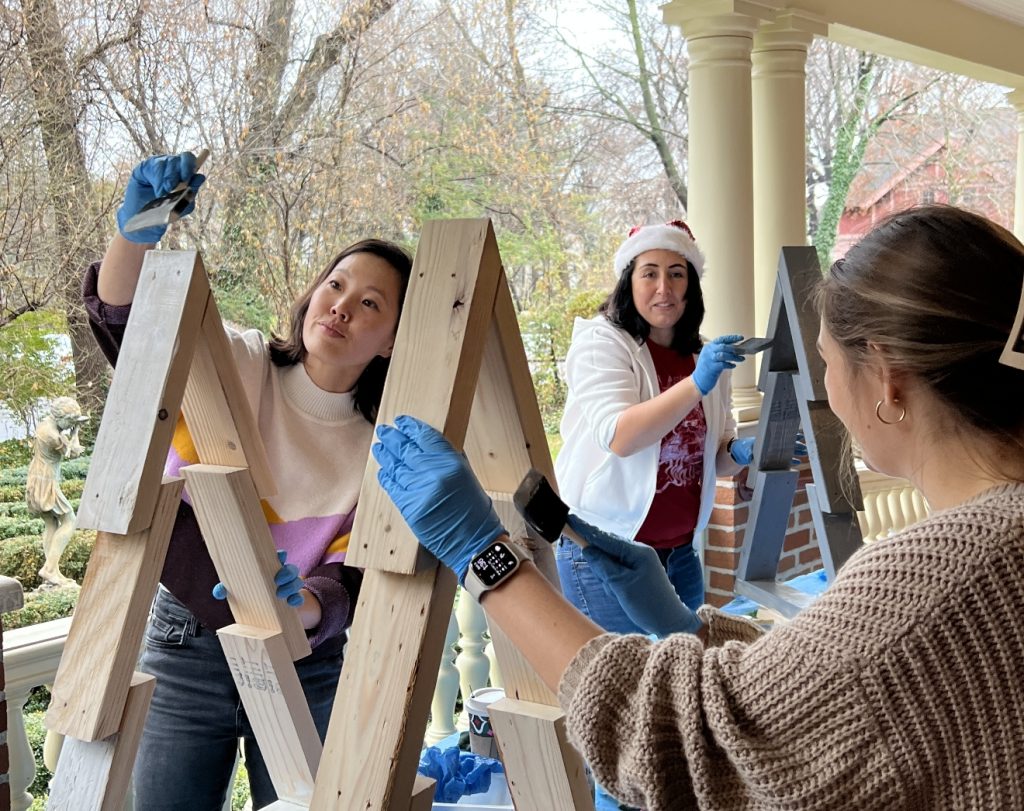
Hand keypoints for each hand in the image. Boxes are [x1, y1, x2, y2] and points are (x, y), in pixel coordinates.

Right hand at [116, 152, 205, 243]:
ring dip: (168, 179)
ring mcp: (160, 164)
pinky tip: (158, 192)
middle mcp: (175, 166)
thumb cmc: (165, 212)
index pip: (191, 160)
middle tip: (174, 187)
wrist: (143, 220)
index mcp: (186, 174)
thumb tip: (201, 177)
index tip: (186, 178)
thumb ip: (191, 193)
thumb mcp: (182, 206)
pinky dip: (158, 180)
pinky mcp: (146, 167)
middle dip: (180, 172)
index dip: (190, 165)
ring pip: (169, 162)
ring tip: (164, 194)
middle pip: (184, 157)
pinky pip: (155, 166)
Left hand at [212, 550, 303, 606]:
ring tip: (280, 594)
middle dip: (287, 572)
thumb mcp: (238, 590)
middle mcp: (282, 576)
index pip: (278, 558)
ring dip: (290, 586)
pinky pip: (299, 599)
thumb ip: (227, 589)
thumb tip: (219, 591)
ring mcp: (290, 589)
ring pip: (297, 582)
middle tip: (278, 579)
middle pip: (290, 569)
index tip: (280, 556)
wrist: (267, 615)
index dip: (280, 555)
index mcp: (269, 569)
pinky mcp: (294, 602)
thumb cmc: (251, 594)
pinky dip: (297, 600)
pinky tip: (290, 603)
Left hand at [373, 415, 505, 580]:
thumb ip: (447, 458)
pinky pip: (392, 487)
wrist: (474, 541)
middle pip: (406, 449)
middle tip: (384, 431)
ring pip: (395, 466)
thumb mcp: (466, 475)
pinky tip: (383, 471)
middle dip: (393, 438)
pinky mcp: (408, 507)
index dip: (411, 427)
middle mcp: (433, 473)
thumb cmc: (474, 510)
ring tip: (379, 447)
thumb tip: (426, 443)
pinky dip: (386, 477)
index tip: (402, 421)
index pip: (425, 436)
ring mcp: (418, 490)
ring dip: (385, 455)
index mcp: (451, 462)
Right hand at [570, 514, 701, 636]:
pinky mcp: (636, 572)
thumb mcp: (622, 586)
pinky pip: (616, 570)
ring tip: (619, 593)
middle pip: (606, 548)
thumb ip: (603, 566)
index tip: (570, 519)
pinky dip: (612, 581)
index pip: (605, 538)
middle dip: (599, 563)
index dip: (586, 530)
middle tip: (609, 582)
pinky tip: (620, 593)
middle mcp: (638, 552)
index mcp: (637, 552)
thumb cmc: (649, 605)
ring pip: (609, 561)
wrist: (671, 623)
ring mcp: (638, 562)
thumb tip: (588, 550)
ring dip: (607, 577)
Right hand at [692, 334, 744, 395]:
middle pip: (723, 346)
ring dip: (734, 357)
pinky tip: (733, 365)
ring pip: (724, 355)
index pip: (721, 339)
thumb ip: (721, 352)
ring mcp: (709, 359)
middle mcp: (708, 352)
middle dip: (735, 348)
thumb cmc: (707, 368)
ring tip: (741, 359)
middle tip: (743, 351)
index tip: (741, 338)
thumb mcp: (712, 356)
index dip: (732, 338)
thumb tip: (736, 349)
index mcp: (709, 347)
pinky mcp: (711, 368)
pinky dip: (730, 364)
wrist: (698, 380)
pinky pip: (723, 364)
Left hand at [729, 430, 806, 465]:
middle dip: (796, 444)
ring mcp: (772, 452)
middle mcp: (770, 445)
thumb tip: (750, 455)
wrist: (738, 455)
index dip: (790, 436)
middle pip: (786, 443)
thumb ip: (747, 453)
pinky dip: (791, 460)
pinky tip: (798, 461)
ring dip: (796, 451)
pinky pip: (783, 459)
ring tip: (805, 452)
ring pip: (787, 450)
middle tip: (805, 446)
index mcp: (766, 440)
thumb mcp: (744, 450)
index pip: (780, 436)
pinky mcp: (771, 459)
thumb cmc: (742, 450)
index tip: (799, 436)